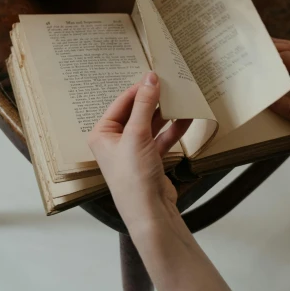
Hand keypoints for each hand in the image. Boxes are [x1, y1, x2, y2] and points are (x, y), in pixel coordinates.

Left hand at [87, 72, 190, 231]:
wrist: (150, 215)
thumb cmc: (134, 177)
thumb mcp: (137, 135)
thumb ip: (144, 104)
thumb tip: (150, 78)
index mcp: (102, 134)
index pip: (121, 103)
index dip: (139, 89)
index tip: (156, 76)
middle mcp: (115, 141)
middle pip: (136, 112)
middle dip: (154, 101)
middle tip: (170, 85)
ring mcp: (133, 151)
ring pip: (150, 124)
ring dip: (166, 114)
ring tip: (181, 99)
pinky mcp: (149, 160)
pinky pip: (161, 138)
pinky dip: (173, 129)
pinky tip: (187, 119)